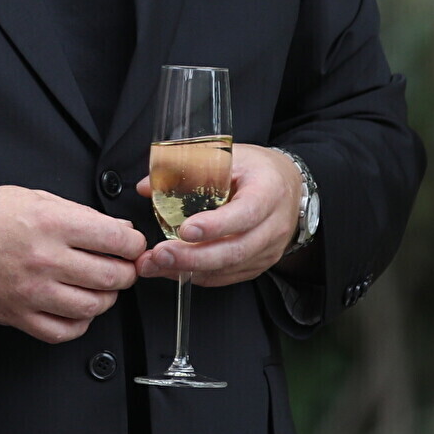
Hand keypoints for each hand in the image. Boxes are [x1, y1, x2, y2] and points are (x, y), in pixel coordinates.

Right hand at [0, 185, 145, 343]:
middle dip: (125, 273)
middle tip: (121, 267)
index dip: (134, 244)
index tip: (132, 245)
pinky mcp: (19, 315)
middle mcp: (46, 259)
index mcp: (52, 224)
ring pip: (93, 306)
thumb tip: (118, 232)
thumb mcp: (35, 198)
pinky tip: (75, 308)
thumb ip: (79, 214)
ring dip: (105, 298)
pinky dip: (78, 323)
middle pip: (112, 276)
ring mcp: (33, 291)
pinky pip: (64, 331)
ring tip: (98, 287)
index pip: (117, 240)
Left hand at [137, 144, 297, 286]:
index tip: (186, 230)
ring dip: (189, 270)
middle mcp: (274, 225)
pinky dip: (198, 275)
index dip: (216, 225)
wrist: (287, 185)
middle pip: (236, 250)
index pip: (246, 213)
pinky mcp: (259, 264)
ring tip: (155, 265)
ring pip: (230, 268)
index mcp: (268, 191)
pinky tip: (172, 270)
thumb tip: (146, 186)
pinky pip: (228, 276)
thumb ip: (188, 169)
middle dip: (194, 256)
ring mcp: (269, 249)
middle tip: (160, 255)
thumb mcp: (227, 156)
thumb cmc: (255, 169)